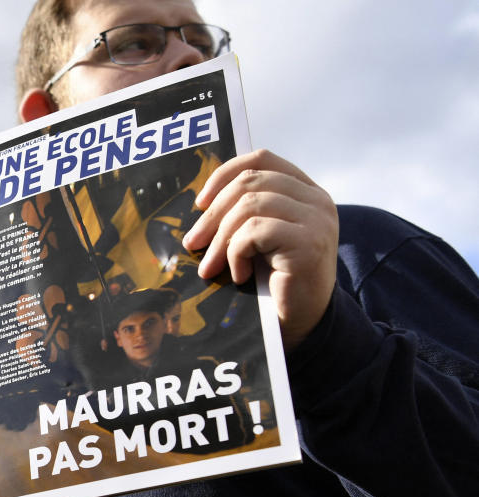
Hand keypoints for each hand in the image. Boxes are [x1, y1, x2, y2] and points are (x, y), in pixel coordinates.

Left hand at [182, 149, 337, 351]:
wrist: (302, 323)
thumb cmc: (274, 282)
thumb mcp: (258, 240)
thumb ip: (244, 214)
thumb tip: (200, 204)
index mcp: (305, 192)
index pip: (262, 159)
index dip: (224, 174)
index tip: (200, 202)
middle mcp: (316, 200)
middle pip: (249, 183)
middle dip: (212, 215)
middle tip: (193, 244)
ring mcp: (316, 219)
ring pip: (248, 206)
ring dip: (220, 239)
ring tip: (211, 267)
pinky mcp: (309, 242)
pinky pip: (254, 232)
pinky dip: (235, 254)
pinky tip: (239, 275)